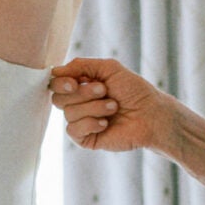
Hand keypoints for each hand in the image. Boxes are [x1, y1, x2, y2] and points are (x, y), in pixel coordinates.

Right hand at [49, 57, 170, 154]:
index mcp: (81, 85)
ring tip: (113, 107)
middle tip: (104, 91)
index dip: (61, 82)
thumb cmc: (134, 90)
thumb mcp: (108, 68)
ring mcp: (82, 121)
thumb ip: (80, 65)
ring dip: (94, 107)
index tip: (75, 82)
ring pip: (69, 113)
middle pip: (59, 98)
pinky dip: (90, 123)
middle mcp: (79, 103)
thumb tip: (54, 71)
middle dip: (82, 93)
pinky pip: (73, 130)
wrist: (150, 114)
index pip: (56, 83)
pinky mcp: (87, 139)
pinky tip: (106, 123)